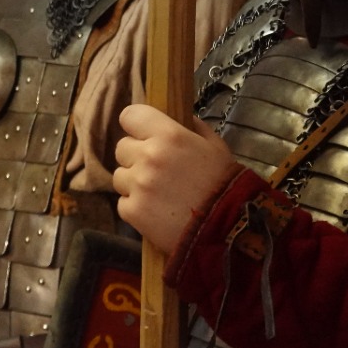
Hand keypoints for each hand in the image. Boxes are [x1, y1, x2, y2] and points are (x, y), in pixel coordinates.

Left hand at [113, 104, 239, 254]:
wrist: (228, 231)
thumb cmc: (225, 185)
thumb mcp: (215, 147)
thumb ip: (193, 128)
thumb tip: (179, 119)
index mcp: (168, 135)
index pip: (130, 116)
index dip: (136, 125)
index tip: (143, 134)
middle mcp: (148, 156)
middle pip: (122, 147)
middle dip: (136, 157)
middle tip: (157, 171)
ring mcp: (137, 184)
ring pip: (119, 175)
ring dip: (133, 183)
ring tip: (158, 194)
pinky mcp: (131, 211)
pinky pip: (123, 202)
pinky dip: (136, 207)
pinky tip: (157, 212)